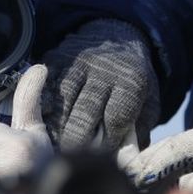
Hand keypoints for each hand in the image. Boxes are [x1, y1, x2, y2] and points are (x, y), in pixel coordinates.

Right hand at [42, 18, 160, 151]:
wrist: (117, 35)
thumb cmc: (132, 80)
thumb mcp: (148, 101)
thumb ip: (140, 129)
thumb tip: (128, 159)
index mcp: (131, 81)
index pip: (116, 118)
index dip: (107, 143)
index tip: (100, 157)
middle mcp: (104, 70)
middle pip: (86, 111)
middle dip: (77, 140)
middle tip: (72, 157)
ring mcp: (77, 62)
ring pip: (62, 100)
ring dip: (57, 126)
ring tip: (55, 144)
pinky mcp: (57, 57)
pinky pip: (45, 86)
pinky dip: (44, 107)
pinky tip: (45, 123)